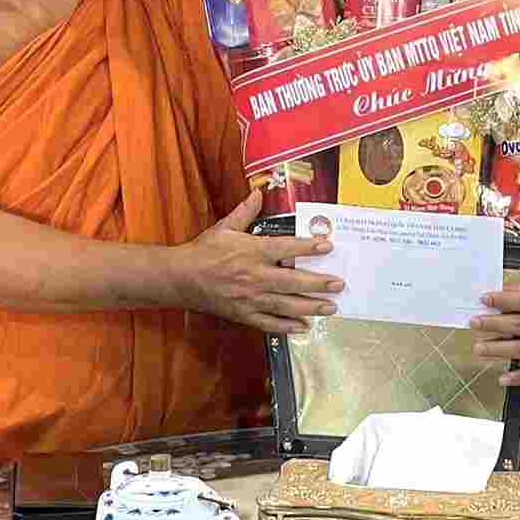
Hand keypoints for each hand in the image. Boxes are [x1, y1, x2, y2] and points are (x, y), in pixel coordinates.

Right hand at [178, 190, 342, 334]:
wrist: (180, 278)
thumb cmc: (203, 251)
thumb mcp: (225, 227)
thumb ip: (245, 211)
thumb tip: (259, 192)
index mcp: (251, 251)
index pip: (285, 249)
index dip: (308, 248)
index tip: (328, 247)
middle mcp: (254, 276)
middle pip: (292, 281)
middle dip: (318, 283)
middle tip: (339, 284)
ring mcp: (250, 298)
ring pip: (286, 305)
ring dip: (310, 307)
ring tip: (330, 307)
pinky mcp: (243, 315)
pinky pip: (269, 323)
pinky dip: (287, 327)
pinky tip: (304, 327)